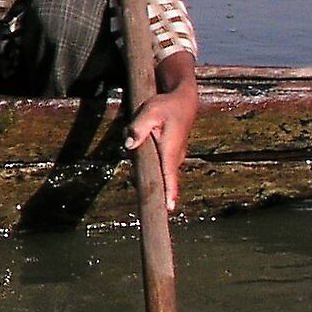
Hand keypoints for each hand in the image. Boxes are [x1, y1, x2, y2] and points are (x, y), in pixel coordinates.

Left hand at [124, 86, 196, 211]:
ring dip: (150, 179)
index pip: (169, 176)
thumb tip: (128, 145)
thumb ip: (138, 128)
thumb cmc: (167, 105)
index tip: (168, 210)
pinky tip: (140, 172)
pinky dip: (152, 171)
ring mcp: (173, 157)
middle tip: (150, 212)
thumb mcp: (150, 111)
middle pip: (163, 180)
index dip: (168, 193)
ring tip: (143, 193)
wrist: (184, 100)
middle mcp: (174, 157)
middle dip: (156, 194)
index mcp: (170, 151)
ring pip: (159, 173)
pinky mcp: (169, 155)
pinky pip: (160, 167)